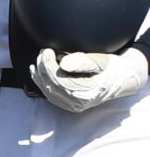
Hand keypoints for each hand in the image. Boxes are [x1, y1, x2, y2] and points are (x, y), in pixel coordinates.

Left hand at [33, 47, 149, 113]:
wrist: (120, 79)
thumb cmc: (111, 68)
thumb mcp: (101, 61)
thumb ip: (83, 62)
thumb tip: (62, 64)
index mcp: (87, 94)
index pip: (59, 81)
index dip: (49, 65)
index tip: (47, 51)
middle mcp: (78, 104)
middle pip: (51, 86)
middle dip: (43, 67)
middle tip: (43, 52)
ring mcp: (72, 106)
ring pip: (47, 91)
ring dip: (39, 74)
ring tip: (39, 59)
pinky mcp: (68, 104)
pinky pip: (49, 94)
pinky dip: (41, 82)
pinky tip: (36, 71)